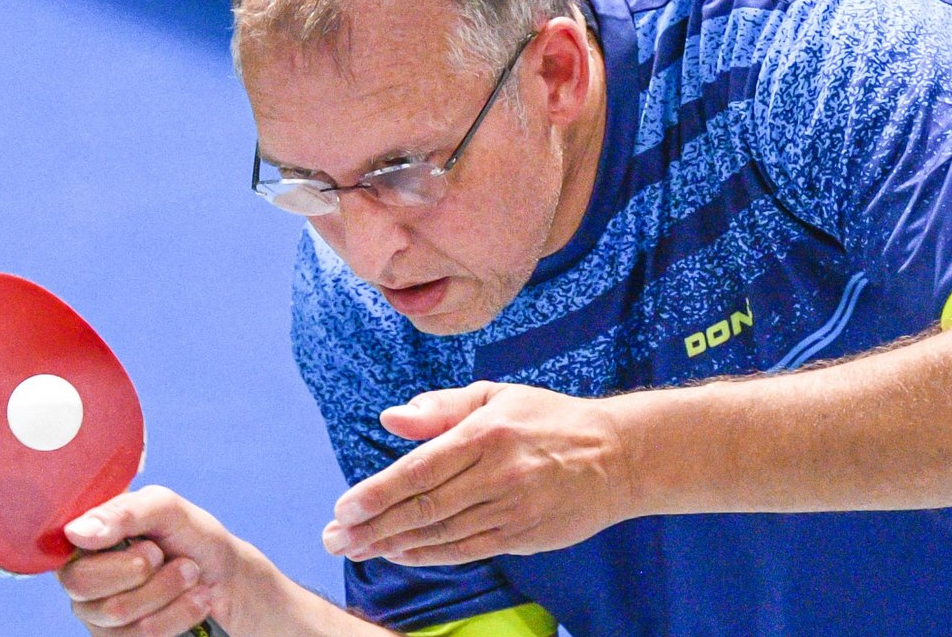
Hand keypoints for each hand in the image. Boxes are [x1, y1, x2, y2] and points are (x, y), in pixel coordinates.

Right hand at [56, 485, 241, 635]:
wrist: (229, 579)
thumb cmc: (192, 539)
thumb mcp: (167, 508)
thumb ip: (124, 512)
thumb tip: (76, 533)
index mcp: (86, 540)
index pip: (67, 550)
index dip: (115, 552)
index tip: (152, 546)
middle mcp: (82, 579)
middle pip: (83, 584)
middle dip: (145, 570)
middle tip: (169, 558)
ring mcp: (97, 615)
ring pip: (117, 612)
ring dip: (169, 590)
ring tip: (190, 576)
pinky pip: (142, 636)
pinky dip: (179, 614)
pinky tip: (193, 601)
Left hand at [321, 381, 636, 566]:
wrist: (618, 456)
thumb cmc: (550, 420)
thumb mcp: (498, 396)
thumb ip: (442, 407)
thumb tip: (391, 417)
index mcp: (487, 432)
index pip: (420, 469)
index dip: (376, 493)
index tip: (342, 509)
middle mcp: (499, 473)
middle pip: (424, 507)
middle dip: (372, 526)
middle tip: (334, 538)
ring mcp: (513, 507)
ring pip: (441, 534)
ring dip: (393, 544)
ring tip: (358, 549)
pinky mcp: (525, 534)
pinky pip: (467, 550)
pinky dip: (430, 555)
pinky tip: (401, 554)